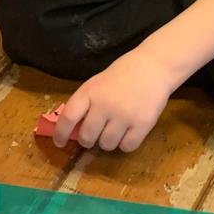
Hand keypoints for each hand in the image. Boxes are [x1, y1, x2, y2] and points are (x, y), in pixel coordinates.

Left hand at [53, 49, 181, 150]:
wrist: (154, 67)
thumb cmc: (123, 75)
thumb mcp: (97, 83)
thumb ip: (85, 104)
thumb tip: (72, 130)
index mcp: (89, 92)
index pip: (68, 118)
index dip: (60, 133)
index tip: (59, 143)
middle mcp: (104, 105)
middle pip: (87, 137)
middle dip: (88, 139)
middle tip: (95, 134)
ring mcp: (124, 115)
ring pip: (107, 145)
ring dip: (108, 142)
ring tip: (115, 129)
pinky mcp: (143, 124)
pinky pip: (127, 147)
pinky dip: (126, 143)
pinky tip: (129, 132)